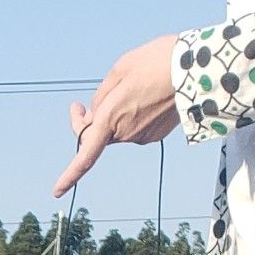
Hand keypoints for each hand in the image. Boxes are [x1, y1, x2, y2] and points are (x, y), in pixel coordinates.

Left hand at [54, 34, 181, 196]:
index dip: (69, 175)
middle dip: (85, 124)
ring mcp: (142, 137)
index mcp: (111, 119)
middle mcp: (125, 134)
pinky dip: (133, 114)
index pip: (85, 155)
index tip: (56, 192)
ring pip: (116, 130)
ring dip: (113, 114)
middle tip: (78, 105)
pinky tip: (147, 94)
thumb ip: (103, 94)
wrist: (198, 69)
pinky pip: (135, 127)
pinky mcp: (156, 135)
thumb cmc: (158, 62)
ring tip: (132, 86)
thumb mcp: (121, 69)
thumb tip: (96, 112)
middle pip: (97, 135)